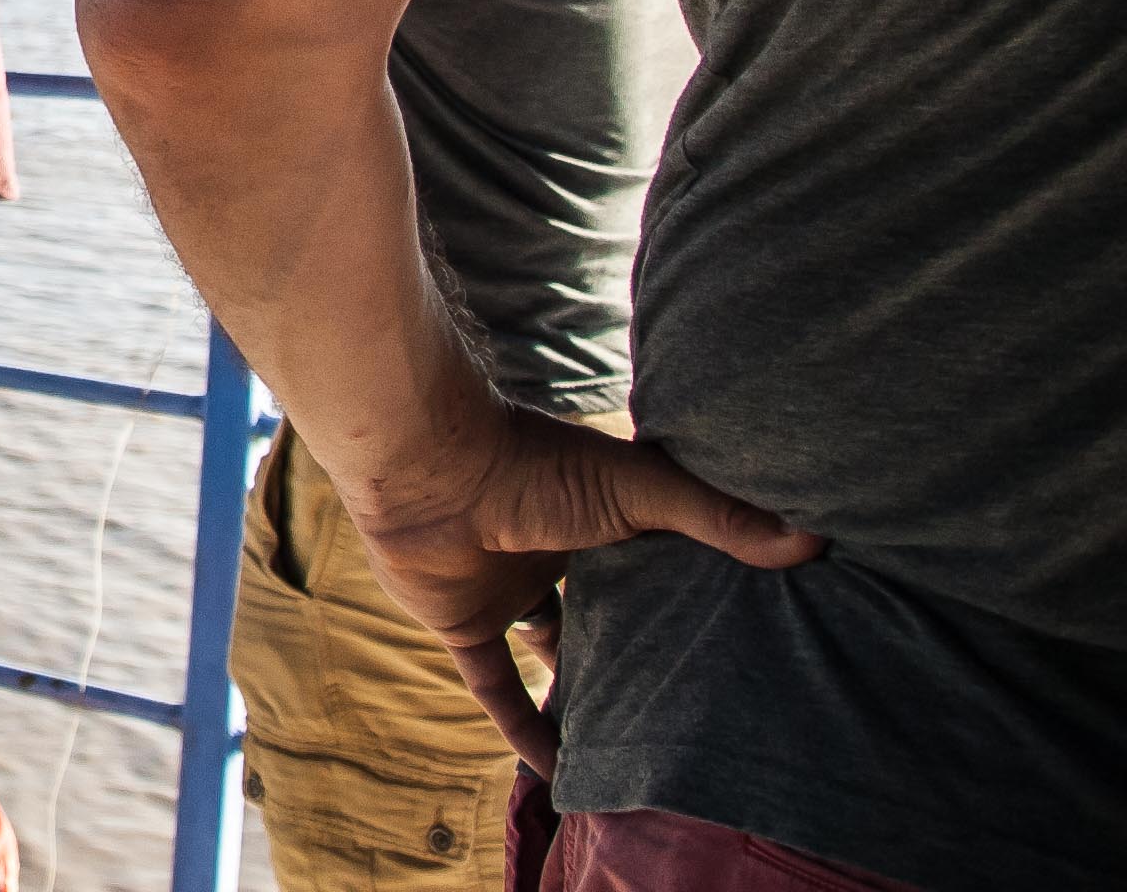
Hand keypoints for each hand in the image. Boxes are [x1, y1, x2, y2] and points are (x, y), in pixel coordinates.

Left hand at [345, 405, 820, 774]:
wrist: (426, 466)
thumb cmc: (534, 463)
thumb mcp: (640, 490)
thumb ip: (719, 516)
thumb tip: (813, 540)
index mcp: (600, 516)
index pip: (658, 563)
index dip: (695, 596)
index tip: (748, 636)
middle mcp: (556, 553)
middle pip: (609, 615)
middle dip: (643, 651)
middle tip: (701, 705)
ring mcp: (508, 590)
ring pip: (555, 654)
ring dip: (585, 693)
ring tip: (640, 745)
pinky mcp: (464, 624)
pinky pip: (497, 689)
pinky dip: (524, 731)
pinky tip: (558, 777)